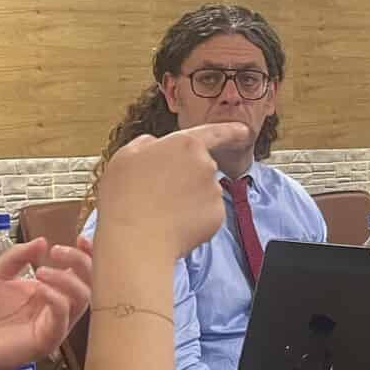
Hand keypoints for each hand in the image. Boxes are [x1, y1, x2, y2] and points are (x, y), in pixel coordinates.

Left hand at [0, 237, 92, 369]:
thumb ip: (18, 256)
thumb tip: (42, 241)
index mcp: (50, 292)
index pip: (79, 273)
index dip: (86, 255)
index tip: (81, 238)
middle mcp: (57, 308)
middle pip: (88, 284)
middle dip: (79, 262)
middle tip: (58, 251)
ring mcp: (56, 325)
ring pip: (82, 298)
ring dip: (66, 278)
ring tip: (41, 271)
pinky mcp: (48, 340)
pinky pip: (63, 317)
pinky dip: (56, 298)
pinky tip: (40, 289)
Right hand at [99, 122, 251, 259]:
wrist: (135, 240)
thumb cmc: (126, 198)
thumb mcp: (126, 156)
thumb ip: (147, 143)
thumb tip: (155, 145)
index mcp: (185, 145)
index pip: (215, 132)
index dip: (231, 130)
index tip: (243, 130)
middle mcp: (206, 165)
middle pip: (200, 166)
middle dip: (185, 176)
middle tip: (158, 191)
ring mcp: (214, 192)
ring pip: (203, 192)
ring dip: (188, 198)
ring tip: (160, 209)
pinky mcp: (217, 217)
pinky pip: (206, 213)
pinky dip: (193, 218)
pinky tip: (173, 223)